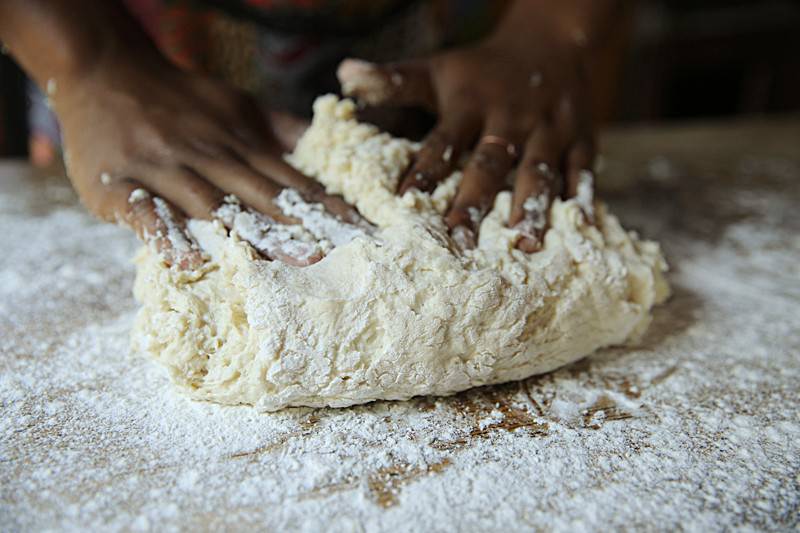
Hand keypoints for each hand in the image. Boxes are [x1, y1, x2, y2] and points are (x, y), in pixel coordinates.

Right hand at [54, 50, 357, 266]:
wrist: (105, 68)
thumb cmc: (181, 99)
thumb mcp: (238, 106)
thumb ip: (280, 130)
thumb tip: (323, 146)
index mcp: (240, 143)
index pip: (293, 181)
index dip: (329, 209)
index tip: (362, 235)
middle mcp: (208, 156)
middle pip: (261, 198)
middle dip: (302, 230)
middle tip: (339, 260)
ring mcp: (164, 168)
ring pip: (211, 207)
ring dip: (248, 237)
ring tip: (285, 265)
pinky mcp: (118, 182)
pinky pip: (143, 210)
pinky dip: (163, 233)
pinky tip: (184, 259)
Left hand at [338, 14, 595, 251]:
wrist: (550, 39)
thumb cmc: (482, 68)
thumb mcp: (438, 69)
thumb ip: (394, 81)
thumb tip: (344, 76)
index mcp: (471, 104)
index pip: (444, 141)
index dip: (426, 171)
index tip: (406, 203)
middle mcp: (510, 117)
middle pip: (491, 164)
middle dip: (476, 203)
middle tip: (462, 243)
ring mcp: (550, 128)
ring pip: (540, 172)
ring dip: (532, 208)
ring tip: (525, 245)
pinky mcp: (581, 137)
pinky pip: (582, 170)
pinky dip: (579, 198)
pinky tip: (575, 229)